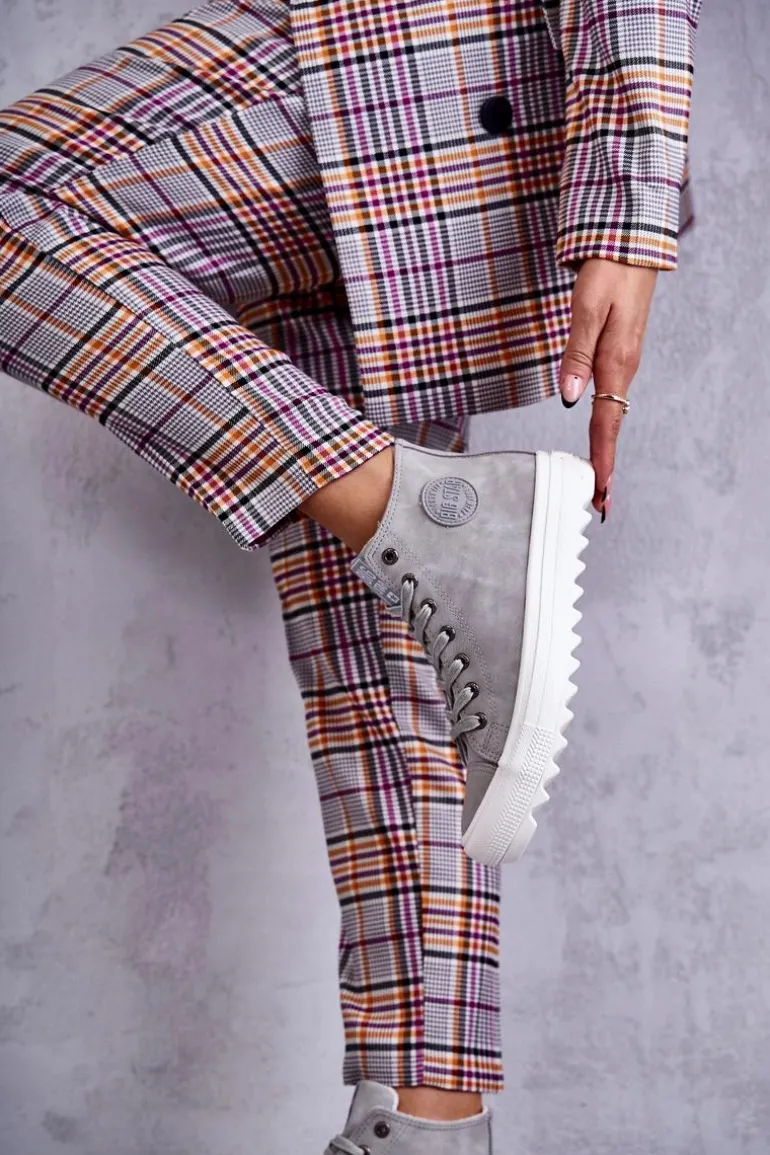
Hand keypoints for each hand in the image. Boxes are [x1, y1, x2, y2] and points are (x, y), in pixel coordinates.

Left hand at [559, 258, 657, 519]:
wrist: (629, 243)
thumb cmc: (608, 271)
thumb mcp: (587, 309)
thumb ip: (576, 354)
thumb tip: (568, 397)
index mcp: (615, 362)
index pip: (606, 422)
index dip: (602, 458)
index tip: (601, 490)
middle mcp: (622, 368)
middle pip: (611, 426)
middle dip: (605, 464)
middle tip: (601, 500)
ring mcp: (621, 362)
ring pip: (612, 414)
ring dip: (604, 448)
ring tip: (599, 479)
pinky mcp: (617, 354)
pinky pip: (611, 399)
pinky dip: (604, 424)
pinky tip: (599, 436)